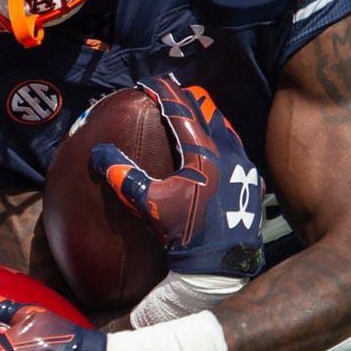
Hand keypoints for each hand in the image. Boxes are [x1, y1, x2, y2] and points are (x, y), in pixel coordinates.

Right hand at [92, 78, 264, 278]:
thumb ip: (123, 177)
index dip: (163, 92)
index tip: (149, 82)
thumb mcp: (149, 206)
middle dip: (186, 98)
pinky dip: (220, 138)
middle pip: (207, 110)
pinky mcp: (251, 180)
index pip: (180, 109)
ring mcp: (243, 164)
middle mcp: (228, 151)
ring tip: (191, 113)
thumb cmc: (185, 236)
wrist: (221, 268)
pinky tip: (214, 147)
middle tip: (170, 92)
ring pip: (224, 126)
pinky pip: (235, 146)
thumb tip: (99, 154)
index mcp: (203, 152)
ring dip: (205, 116)